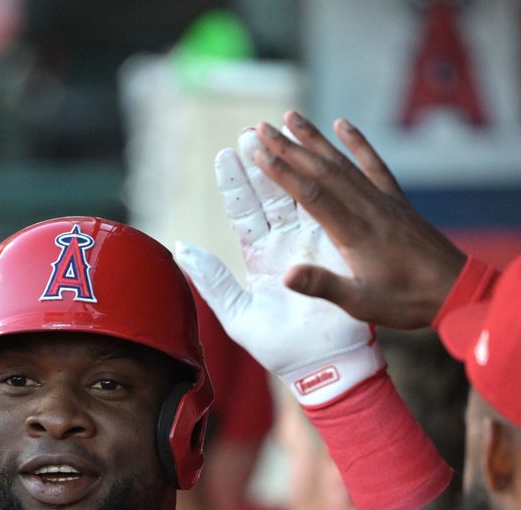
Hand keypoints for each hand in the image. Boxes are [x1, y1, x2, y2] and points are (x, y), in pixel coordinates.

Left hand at [174, 128, 380, 406]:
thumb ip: (211, 280)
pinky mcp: (339, 249)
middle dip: (260, 163)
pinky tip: (320, 159)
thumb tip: (181, 248)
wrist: (325, 367)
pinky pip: (331, 210)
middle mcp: (287, 245)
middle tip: (250, 131)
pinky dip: (325, 185)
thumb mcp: (236, 314)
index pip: (244, 212)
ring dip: (289, 166)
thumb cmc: (281, 348)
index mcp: (261, 257)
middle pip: (271, 194)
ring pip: (300, 195)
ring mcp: (315, 243)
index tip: (224, 154)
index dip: (235, 184)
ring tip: (277, 136)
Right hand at [249, 112, 465, 328]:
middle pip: (323, 171)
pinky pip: (375, 165)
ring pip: (344, 163)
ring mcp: (384, 201)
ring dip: (315, 139)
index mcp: (355, 233)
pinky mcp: (397, 201)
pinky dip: (358, 144)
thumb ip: (323, 286)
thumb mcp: (362, 303)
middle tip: (261, 128)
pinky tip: (343, 125)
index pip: (312, 195)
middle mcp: (368, 209)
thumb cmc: (407, 301)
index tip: (258, 152)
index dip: (283, 172)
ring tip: (292, 116)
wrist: (455, 289)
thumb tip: (285, 275)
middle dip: (290, 148)